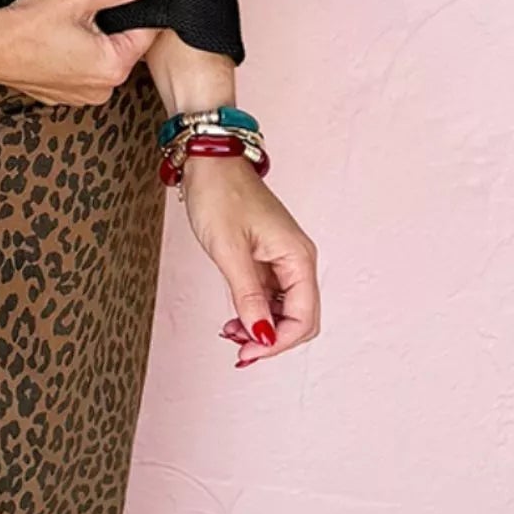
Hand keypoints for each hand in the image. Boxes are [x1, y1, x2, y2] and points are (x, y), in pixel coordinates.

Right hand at [0, 0, 172, 106]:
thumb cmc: (28, 22)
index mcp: (115, 65)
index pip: (149, 30)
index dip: (140, 5)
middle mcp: (104, 88)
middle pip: (128, 45)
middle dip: (116, 23)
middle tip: (89, 5)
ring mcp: (83, 96)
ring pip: (105, 58)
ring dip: (97, 39)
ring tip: (70, 22)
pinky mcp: (64, 95)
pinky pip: (84, 71)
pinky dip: (78, 54)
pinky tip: (58, 39)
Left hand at [179, 155, 320, 367]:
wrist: (209, 161)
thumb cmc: (220, 193)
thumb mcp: (229, 250)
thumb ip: (248, 296)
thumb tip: (263, 336)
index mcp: (298, 257)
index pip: (304, 318)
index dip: (278, 343)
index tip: (248, 352)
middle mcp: (297, 260)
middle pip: (299, 319)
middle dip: (271, 340)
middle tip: (238, 349)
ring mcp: (282, 259)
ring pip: (283, 310)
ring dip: (261, 328)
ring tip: (230, 332)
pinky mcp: (267, 258)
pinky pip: (269, 296)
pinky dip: (254, 312)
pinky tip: (234, 318)